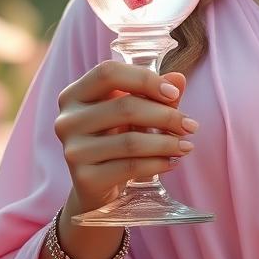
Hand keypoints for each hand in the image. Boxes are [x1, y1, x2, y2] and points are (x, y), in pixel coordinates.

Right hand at [54, 61, 196, 212]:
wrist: (97, 186)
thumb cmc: (117, 138)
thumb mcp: (136, 112)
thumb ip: (155, 93)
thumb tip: (178, 79)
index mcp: (75, 94)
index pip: (108, 72)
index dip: (144, 79)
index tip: (174, 93)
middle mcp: (67, 120)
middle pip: (124, 107)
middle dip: (166, 116)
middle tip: (191, 126)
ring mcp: (72, 150)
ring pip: (130, 141)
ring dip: (167, 143)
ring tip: (187, 146)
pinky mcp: (83, 178)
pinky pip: (129, 167)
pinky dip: (157, 163)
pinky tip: (172, 162)